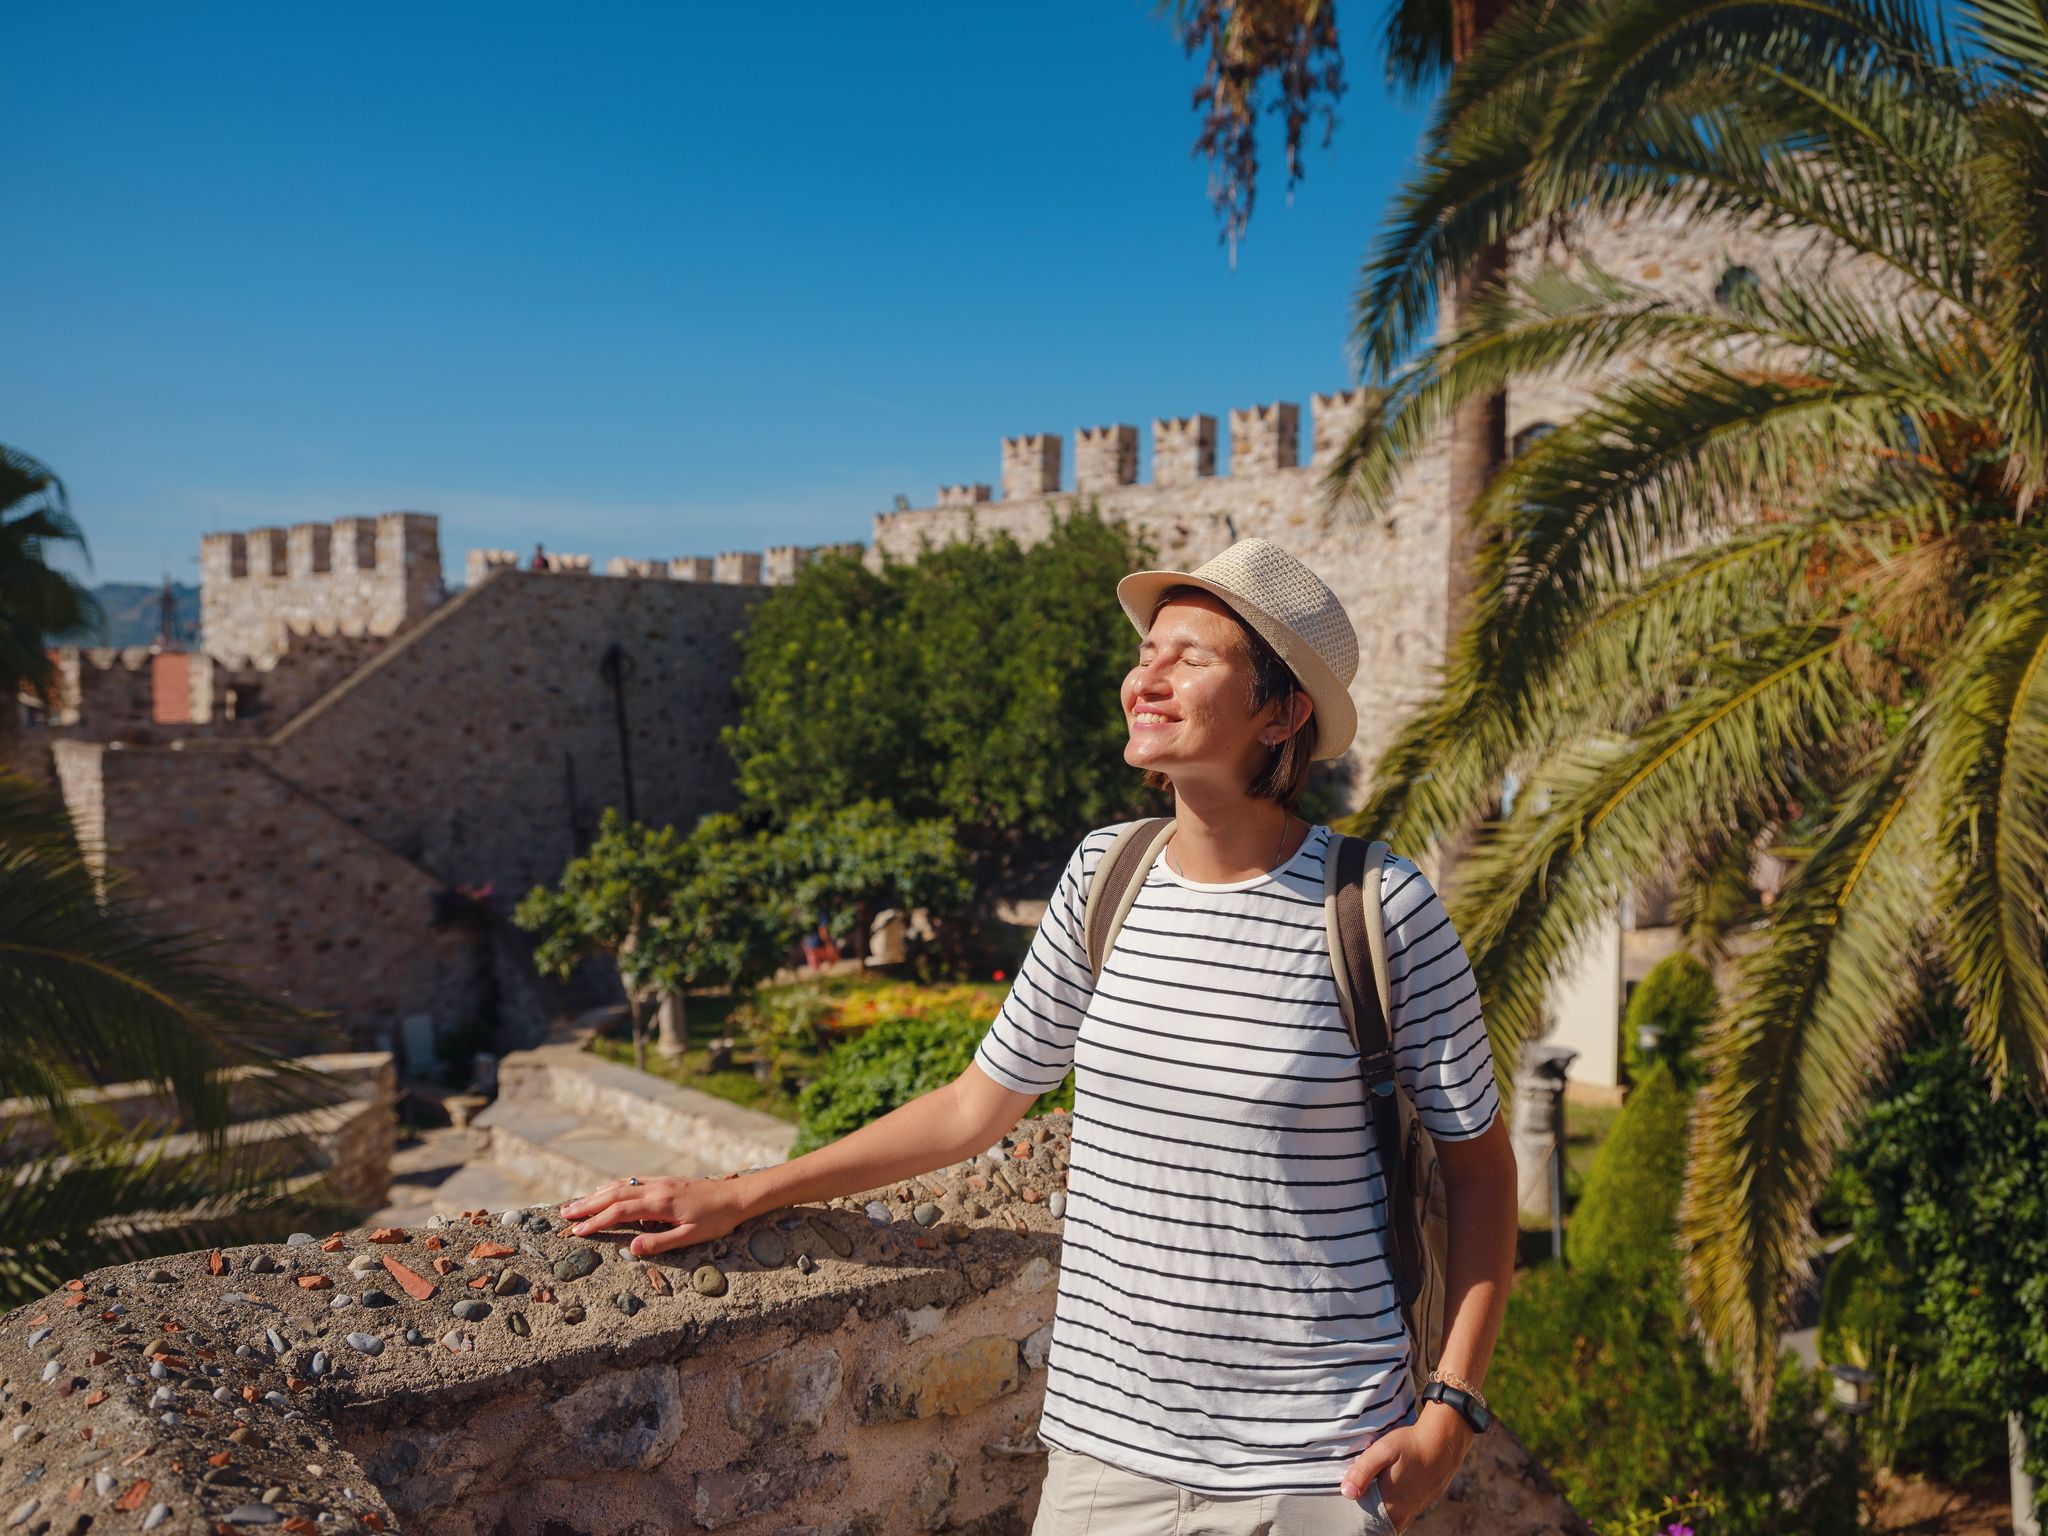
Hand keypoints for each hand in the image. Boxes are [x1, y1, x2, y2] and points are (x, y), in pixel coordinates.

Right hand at [558, 1174, 748, 1257]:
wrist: (737, 1196)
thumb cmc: (716, 1220)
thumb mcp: (691, 1236)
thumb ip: (661, 1242)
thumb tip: (632, 1249)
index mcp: (659, 1203)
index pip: (618, 1212)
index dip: (595, 1222)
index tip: (575, 1232)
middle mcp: (655, 1188)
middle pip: (612, 1194)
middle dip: (586, 1205)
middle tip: (562, 1214)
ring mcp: (660, 1182)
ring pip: (620, 1184)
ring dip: (596, 1194)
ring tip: (576, 1203)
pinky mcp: (666, 1180)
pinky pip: (633, 1180)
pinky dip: (614, 1185)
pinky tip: (607, 1190)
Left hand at [1337, 1402, 1472, 1532]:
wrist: (1444, 1443)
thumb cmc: (1412, 1445)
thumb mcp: (1383, 1450)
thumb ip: (1363, 1471)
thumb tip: (1347, 1493)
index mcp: (1391, 1506)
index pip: (1365, 1523)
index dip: (1354, 1513)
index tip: (1349, 1499)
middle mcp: (1402, 1515)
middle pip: (1376, 1523)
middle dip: (1365, 1511)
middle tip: (1358, 1491)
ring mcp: (1413, 1511)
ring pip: (1389, 1518)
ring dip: (1378, 1507)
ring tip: (1371, 1488)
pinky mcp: (1420, 1505)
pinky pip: (1400, 1512)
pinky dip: (1391, 1504)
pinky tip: (1388, 1487)